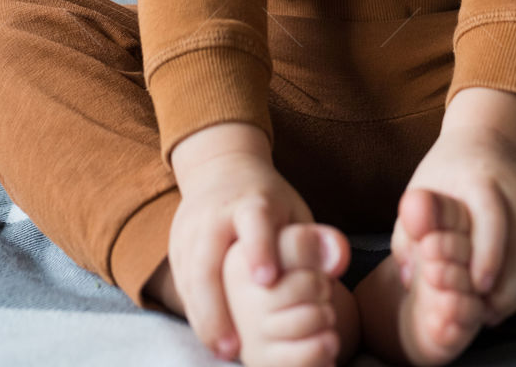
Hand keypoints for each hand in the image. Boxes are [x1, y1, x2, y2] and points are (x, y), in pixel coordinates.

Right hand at [168, 149, 317, 357]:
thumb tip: (339, 264)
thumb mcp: (294, 209)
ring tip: (224, 351)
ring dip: (204, 317)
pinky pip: (182, 285)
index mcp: (249, 201)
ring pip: (189, 277)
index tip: (267, 281)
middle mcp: (214, 216)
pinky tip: (211, 340)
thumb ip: (316, 240)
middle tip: (233, 345)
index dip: (259, 248)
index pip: (253, 221)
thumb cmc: (267, 200)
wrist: (219, 167)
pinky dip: (195, 314)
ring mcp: (190, 232)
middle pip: (207, 259)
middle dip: (217, 304)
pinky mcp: (176, 248)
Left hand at [390, 126, 515, 325]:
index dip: (488, 253)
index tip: (477, 286)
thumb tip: (407, 277)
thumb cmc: (444, 175)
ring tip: (493, 313)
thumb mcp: (419, 193)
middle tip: (484, 313)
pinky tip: (507, 297)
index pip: (492, 215)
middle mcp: (515, 184)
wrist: (484, 141)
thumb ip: (408, 234)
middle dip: (506, 283)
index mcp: (480, 175)